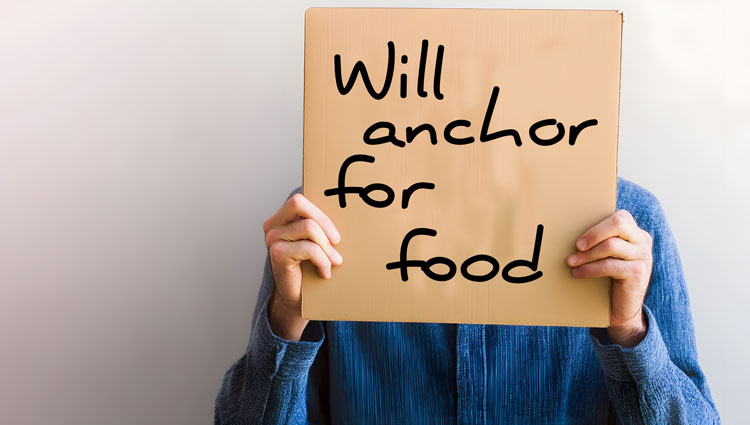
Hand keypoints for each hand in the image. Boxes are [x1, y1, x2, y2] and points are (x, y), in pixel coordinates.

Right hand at [263, 193, 342, 340]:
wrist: (297, 300)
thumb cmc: (310, 269)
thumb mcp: (318, 243)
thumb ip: (321, 227)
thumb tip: (349, 213)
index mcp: (282, 218)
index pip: (300, 199)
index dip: (321, 213)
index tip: (335, 234)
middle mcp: (273, 225)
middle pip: (299, 203)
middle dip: (323, 221)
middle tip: (337, 241)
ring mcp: (273, 238)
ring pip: (309, 227)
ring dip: (327, 247)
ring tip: (334, 261)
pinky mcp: (277, 253)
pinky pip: (309, 248)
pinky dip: (322, 260)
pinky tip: (324, 272)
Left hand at [566, 209, 652, 346]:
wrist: (623, 308)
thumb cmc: (610, 277)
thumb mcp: (607, 255)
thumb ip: (600, 241)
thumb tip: (569, 229)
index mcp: (635, 232)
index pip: (619, 217)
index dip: (596, 226)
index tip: (579, 239)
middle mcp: (642, 241)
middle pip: (618, 224)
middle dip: (593, 234)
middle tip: (577, 246)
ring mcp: (643, 256)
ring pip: (610, 245)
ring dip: (586, 255)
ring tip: (571, 262)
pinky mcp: (637, 272)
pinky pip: (609, 265)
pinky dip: (590, 269)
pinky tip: (578, 273)